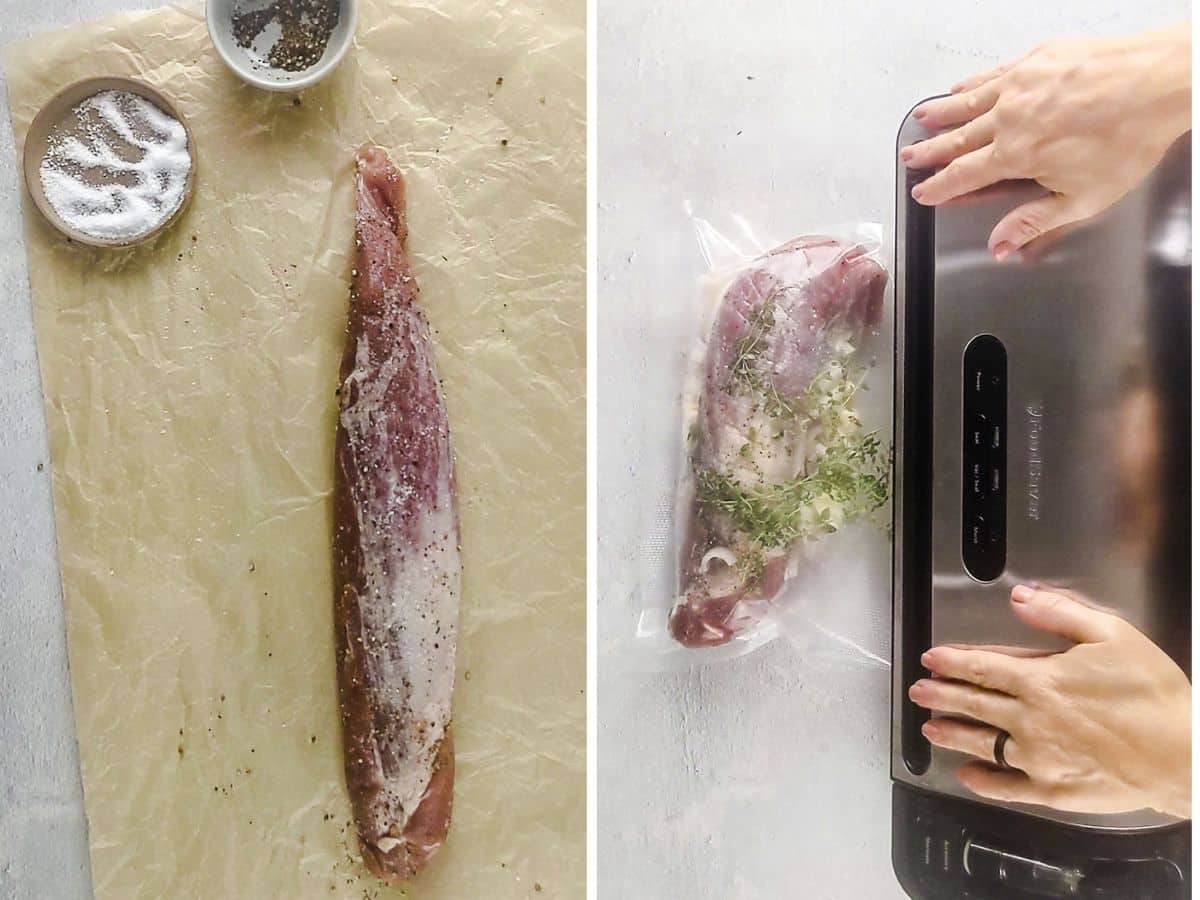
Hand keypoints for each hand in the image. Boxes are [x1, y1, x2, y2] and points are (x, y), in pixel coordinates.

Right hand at [902, 24, 1190, 259]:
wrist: (1159, 81)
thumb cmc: (1130, 136)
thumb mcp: (1084, 198)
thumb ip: (1034, 221)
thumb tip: (1000, 246)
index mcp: (1015, 155)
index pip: (963, 175)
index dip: (938, 187)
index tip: (922, 192)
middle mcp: (1008, 118)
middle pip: (957, 138)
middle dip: (929, 151)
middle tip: (909, 157)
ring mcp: (1020, 84)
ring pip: (967, 102)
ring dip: (941, 114)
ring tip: (921, 119)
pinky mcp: (1036, 59)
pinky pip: (992, 74)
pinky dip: (971, 83)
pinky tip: (959, 86)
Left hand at [908, 585, 1190, 818]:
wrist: (1184, 755)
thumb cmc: (1152, 693)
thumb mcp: (1111, 635)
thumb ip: (1059, 614)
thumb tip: (1019, 596)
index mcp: (1040, 679)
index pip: (982, 667)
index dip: (952, 661)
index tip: (930, 659)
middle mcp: (1029, 718)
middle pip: (973, 703)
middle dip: (940, 695)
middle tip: (917, 691)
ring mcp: (1037, 757)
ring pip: (981, 742)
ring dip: (951, 733)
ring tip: (929, 728)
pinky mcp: (1051, 790)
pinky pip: (1006, 786)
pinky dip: (983, 780)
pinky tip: (966, 776)